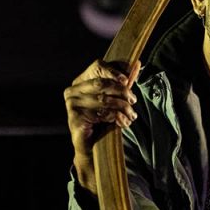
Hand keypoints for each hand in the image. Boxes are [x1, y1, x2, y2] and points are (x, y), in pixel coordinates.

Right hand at [63, 59, 139, 192]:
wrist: (92, 146)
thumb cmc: (102, 120)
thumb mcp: (115, 98)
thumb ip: (123, 82)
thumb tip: (137, 63)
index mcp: (80, 82)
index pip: (97, 66)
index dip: (113, 70)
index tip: (126, 80)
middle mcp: (72, 91)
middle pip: (102, 83)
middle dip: (122, 92)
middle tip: (133, 101)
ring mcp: (71, 105)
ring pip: (104, 99)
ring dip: (122, 107)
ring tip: (131, 115)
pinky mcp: (75, 118)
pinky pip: (101, 113)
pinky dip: (115, 117)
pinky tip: (121, 122)